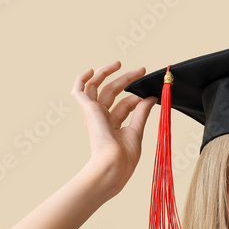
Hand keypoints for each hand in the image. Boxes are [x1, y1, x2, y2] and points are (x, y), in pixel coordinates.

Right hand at [71, 61, 157, 198]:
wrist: (113, 165)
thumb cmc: (124, 157)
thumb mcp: (136, 131)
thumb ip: (141, 113)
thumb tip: (150, 98)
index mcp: (112, 127)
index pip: (123, 106)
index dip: (136, 98)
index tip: (150, 95)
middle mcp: (101, 119)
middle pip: (112, 93)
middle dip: (127, 80)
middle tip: (141, 70)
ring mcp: (94, 114)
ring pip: (97, 87)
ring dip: (107, 73)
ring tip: (119, 63)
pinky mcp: (88, 109)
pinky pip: (79, 90)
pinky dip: (82, 79)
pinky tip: (91, 70)